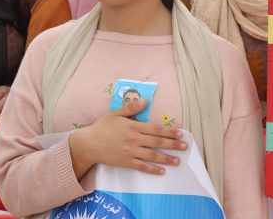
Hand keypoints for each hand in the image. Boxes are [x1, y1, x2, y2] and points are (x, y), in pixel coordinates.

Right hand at [69, 99, 186, 178]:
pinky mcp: (126, 162)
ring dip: (167, 158)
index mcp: (134, 126)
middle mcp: (135, 140)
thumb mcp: (115, 113)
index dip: (169, 131)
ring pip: (152, 155)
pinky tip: (162, 171)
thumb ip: (131, 107)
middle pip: (157, 142)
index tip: (180, 133)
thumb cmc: (102, 127)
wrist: (88, 144)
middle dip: (173, 145)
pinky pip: (142, 167)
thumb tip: (145, 101)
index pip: (156, 129)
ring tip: (178, 161)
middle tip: (185, 147)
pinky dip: (152, 169)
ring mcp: (131, 152)